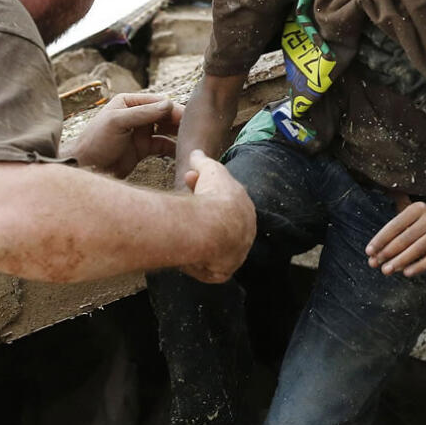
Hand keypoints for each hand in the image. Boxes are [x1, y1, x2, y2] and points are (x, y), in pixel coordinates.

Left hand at [66, 92, 181, 177]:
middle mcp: (137, 115)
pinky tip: (184, 152)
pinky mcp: (143, 149)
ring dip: (178, 135)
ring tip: (192, 141)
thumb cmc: (95, 142)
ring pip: (166, 130)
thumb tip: (169, 104)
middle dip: (179, 122)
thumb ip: (143, 113)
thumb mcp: (117, 123)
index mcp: (128, 102)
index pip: (158, 102)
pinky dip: (174, 149)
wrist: (86, 168)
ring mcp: (141, 132)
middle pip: (165, 115)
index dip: (173, 109)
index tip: (187, 118)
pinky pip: (163, 146)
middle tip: (194, 130)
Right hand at [179, 149, 255, 282]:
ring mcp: (235, 255)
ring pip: (215, 250)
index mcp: (245, 211)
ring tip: (179, 234)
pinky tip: (186, 256)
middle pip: (220, 228)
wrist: (213, 228)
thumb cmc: (214, 196)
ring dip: (199, 243)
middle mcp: (244, 235)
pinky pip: (209, 270)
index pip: (225, 204)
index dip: (205, 194)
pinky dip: (198, 264)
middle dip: (202, 217)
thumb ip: (203, 161)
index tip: (189, 187)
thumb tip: (196, 152)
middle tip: (182, 209)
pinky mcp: (223, 272)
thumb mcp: (209, 170)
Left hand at [366, 201, 425, 277]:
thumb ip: (395, 236)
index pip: (395, 225)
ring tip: (387, 270)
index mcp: (417, 209)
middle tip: (375, 264)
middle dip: (388, 252)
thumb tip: (375, 255)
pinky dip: (418, 266)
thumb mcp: (413, 221)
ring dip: (400, 261)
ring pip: (417, 248)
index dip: (381, 239)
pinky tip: (406, 272)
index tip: (369, 252)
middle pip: (405, 238)